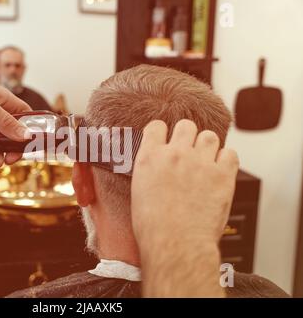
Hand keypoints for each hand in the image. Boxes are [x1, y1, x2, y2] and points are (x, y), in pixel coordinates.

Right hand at [131, 119, 238, 245]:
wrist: (175, 244)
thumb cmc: (153, 227)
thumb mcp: (138, 191)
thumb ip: (149, 171)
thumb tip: (157, 166)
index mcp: (150, 157)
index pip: (156, 126)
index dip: (162, 132)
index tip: (165, 140)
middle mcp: (175, 154)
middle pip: (186, 125)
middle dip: (187, 136)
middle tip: (188, 151)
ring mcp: (200, 162)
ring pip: (210, 136)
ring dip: (207, 146)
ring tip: (205, 161)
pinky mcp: (222, 175)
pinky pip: (231, 153)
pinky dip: (226, 160)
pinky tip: (219, 171)